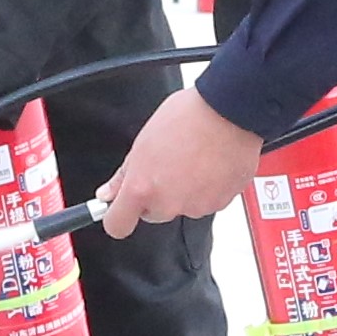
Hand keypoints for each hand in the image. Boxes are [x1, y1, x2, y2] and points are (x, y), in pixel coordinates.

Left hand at [94, 84, 262, 237]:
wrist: (228, 111)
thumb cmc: (187, 118)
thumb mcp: (143, 142)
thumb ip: (123, 175)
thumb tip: (108, 193)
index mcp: (143, 188)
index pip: (117, 225)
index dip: (117, 217)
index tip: (120, 209)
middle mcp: (169, 203)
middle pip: (153, 213)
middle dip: (156, 195)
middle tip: (166, 166)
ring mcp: (196, 206)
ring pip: (182, 206)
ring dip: (184, 191)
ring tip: (192, 159)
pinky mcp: (221, 203)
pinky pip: (207, 202)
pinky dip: (208, 189)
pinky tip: (209, 164)